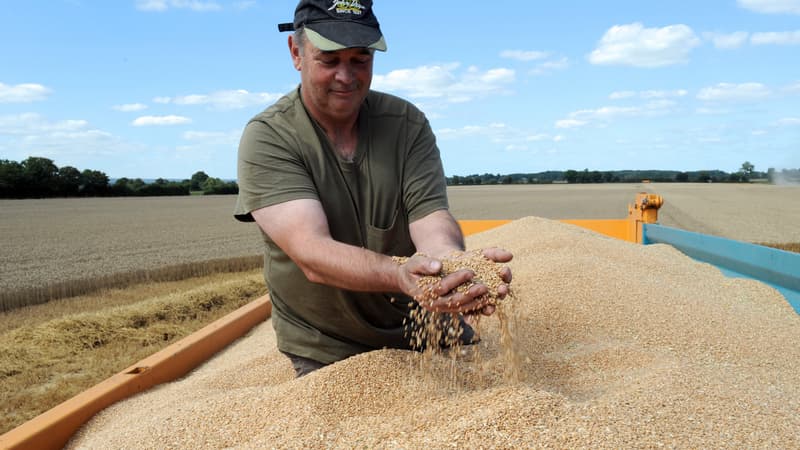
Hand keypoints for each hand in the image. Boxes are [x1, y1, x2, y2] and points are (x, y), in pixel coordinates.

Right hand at [396, 248, 512, 314]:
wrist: (411, 279)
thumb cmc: (412, 268)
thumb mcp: (415, 262)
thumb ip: (425, 264)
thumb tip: (438, 265)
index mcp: (424, 292)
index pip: (441, 287)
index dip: (456, 280)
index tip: (470, 272)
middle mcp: (433, 304)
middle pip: (453, 301)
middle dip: (470, 294)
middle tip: (484, 287)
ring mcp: (442, 308)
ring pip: (460, 307)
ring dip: (476, 303)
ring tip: (490, 295)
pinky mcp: (449, 308)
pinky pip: (464, 309)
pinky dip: (476, 306)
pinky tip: (488, 302)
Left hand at [469, 247, 512, 316]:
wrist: (446, 267)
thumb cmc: (467, 260)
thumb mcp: (480, 254)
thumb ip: (495, 254)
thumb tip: (511, 255)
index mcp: (497, 281)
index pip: (505, 279)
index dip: (506, 276)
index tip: (504, 270)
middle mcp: (490, 294)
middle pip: (499, 295)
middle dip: (501, 292)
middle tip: (502, 288)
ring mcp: (478, 302)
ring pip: (486, 307)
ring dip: (488, 308)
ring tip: (489, 307)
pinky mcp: (466, 309)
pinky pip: (470, 315)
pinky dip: (470, 318)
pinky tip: (469, 319)